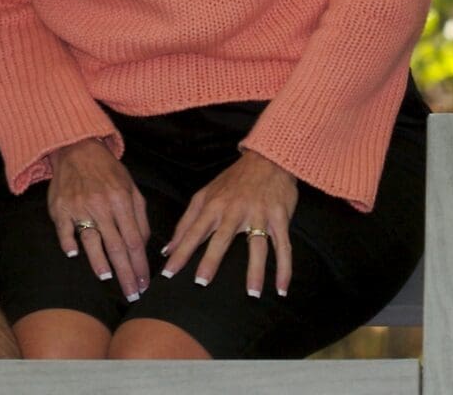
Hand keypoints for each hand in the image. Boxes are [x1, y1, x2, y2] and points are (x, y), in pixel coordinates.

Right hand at [46, 138, 150, 300]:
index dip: (140, 265)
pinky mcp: (60, 208)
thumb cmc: (108, 171)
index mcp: (122, 200)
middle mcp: (101, 205)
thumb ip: (139, 216)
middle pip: (116, 246)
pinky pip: (63, 229)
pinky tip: (73, 255)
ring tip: (107, 278)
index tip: (144, 283)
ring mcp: (79, 207)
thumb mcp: (131, 187)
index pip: (134, 241)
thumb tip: (143, 245)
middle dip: (126, 273)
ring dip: (99, 262)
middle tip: (131, 294)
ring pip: (91, 239)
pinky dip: (68, 242)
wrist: (77, 149)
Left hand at [161, 150, 297, 297]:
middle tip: (201, 282)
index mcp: (214, 205)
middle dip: (211, 260)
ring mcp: (259, 214)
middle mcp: (235, 210)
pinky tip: (281, 289)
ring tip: (252, 294)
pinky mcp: (279, 217)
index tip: (168, 273)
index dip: (180, 252)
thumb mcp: (205, 194)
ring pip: (257, 245)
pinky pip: (283, 246)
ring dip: (255, 271)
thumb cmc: (233, 180)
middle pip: (222, 238)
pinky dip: (284, 268)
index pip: (194, 232)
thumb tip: (168, 249)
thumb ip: (186, 222)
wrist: (268, 158)